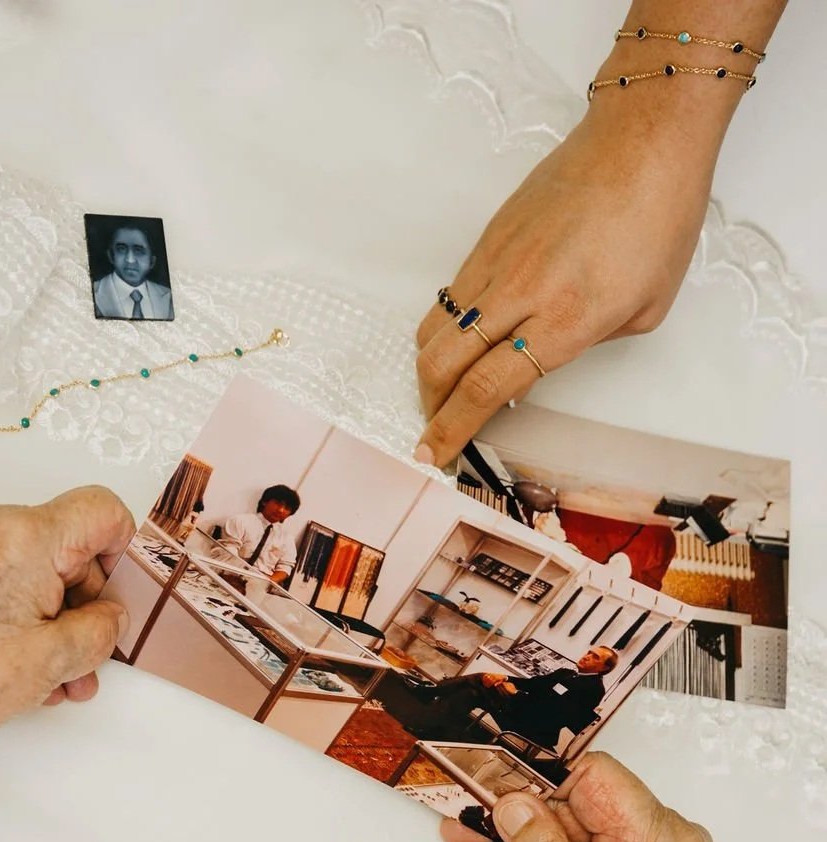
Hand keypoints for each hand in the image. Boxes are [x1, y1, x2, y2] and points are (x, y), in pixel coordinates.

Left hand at [0, 487, 133, 781]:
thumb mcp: (53, 662)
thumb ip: (102, 631)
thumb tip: (111, 618)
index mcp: (23, 535)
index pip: (102, 510)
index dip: (123, 555)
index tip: (117, 598)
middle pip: (65, 546)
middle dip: (85, 606)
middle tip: (86, 662)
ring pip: (30, 568)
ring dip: (52, 620)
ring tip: (54, 679)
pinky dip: (15, 615)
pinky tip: (16, 665)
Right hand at [414, 99, 720, 465]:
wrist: (642, 139)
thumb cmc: (658, 218)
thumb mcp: (645, 309)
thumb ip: (587, 343)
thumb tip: (546, 357)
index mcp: (565, 320)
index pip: (485, 389)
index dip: (454, 430)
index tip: (438, 455)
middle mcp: (521, 294)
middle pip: (443, 365)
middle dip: (430, 408)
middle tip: (435, 431)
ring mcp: (497, 263)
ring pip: (435, 331)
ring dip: (430, 372)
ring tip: (443, 391)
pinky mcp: (487, 238)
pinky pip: (450, 298)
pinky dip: (445, 331)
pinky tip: (462, 343)